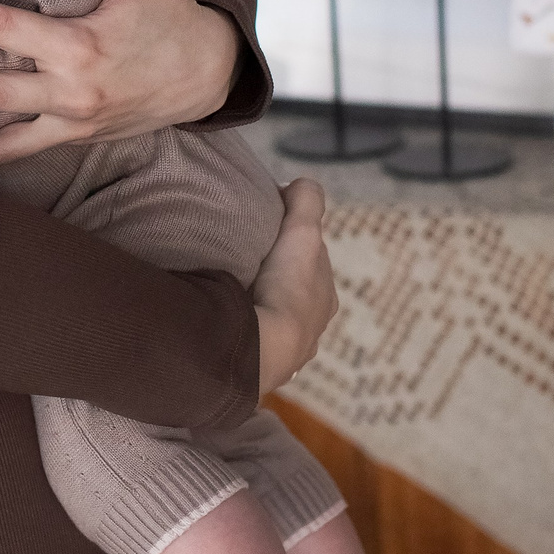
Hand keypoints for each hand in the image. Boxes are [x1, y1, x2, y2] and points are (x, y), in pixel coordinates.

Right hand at [252, 180, 334, 399]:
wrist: (264, 347)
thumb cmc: (288, 288)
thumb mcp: (302, 232)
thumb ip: (307, 201)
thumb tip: (299, 184)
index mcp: (325, 298)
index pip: (312, 263)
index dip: (293, 245)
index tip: (268, 234)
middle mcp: (312, 329)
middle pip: (294, 293)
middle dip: (276, 277)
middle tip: (244, 260)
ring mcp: (288, 354)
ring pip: (274, 321)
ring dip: (259, 306)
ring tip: (231, 291)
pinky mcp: (261, 369)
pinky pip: (253, 343)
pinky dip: (244, 330)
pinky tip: (228, 322)